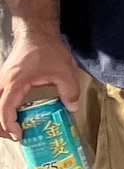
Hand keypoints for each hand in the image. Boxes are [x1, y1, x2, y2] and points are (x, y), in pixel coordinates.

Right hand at [0, 23, 80, 139]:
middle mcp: (3, 83)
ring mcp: (3, 80)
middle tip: (16, 136)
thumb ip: (70, 91)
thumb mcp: (64, 71)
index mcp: (15, 83)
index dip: (9, 126)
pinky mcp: (6, 79)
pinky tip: (18, 113)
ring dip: (1, 117)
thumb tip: (72, 108)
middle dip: (1, 126)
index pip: (4, 110)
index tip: (19, 135)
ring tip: (16, 128)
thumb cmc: (48, 50)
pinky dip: (4, 108)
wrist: (36, 32)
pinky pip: (0, 97)